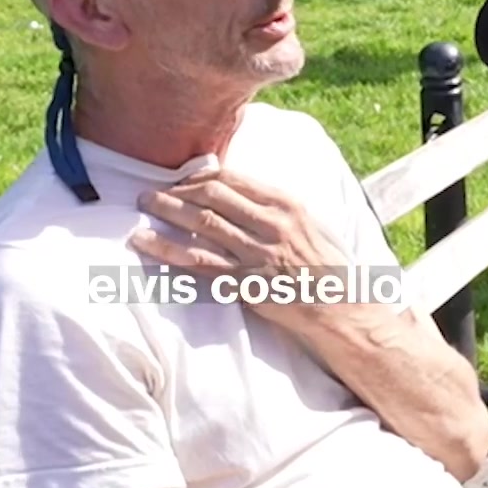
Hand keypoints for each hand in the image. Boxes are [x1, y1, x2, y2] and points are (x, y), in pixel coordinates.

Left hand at [129, 169, 349, 328]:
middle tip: (150, 194)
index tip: (178, 180)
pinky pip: (202, 266)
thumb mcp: (312, 223)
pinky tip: (149, 248)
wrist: (345, 310)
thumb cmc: (330, 266)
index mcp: (286, 204)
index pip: (232, 179)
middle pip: (212, 198)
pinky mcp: (249, 285)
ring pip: (202, 228)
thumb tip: (242, 192)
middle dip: (176, 193)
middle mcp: (271, 225)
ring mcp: (259, 255)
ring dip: (167, 217)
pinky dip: (171, 255)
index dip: (199, 177)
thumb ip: (277, 207)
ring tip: (142, 213)